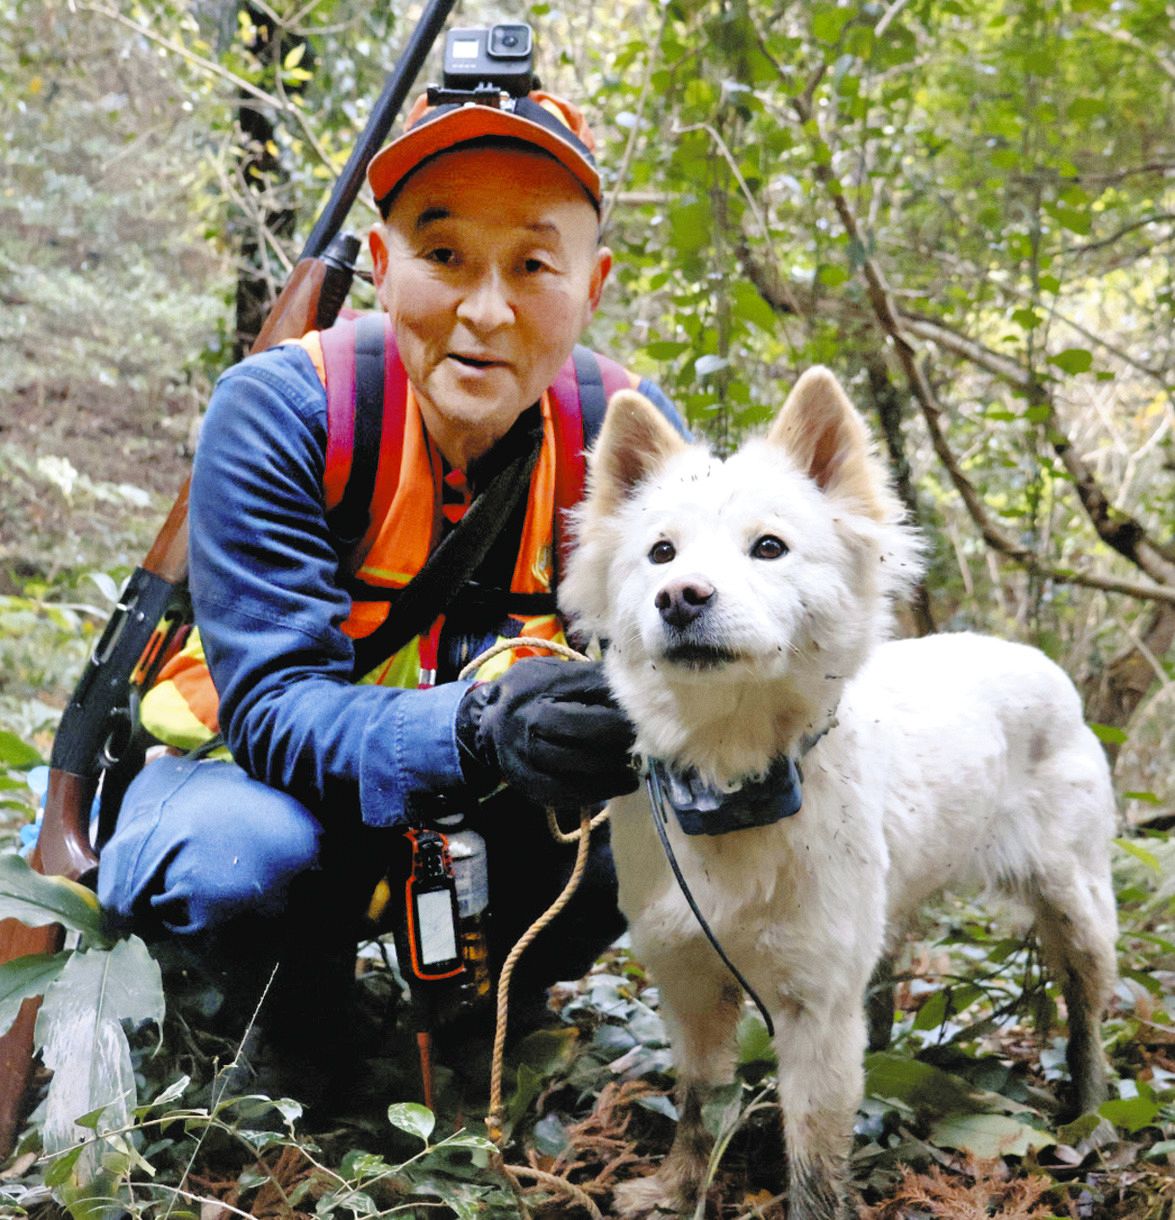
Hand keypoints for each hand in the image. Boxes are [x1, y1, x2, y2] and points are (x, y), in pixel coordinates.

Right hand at [455, 657, 637, 805]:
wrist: (488, 725)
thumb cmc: (535, 694)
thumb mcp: (557, 674)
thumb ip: (592, 680)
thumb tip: (640, 690)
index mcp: (538, 685)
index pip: (582, 690)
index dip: (615, 703)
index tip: (643, 711)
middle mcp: (526, 719)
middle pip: (574, 728)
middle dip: (613, 735)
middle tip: (642, 739)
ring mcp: (523, 754)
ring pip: (572, 765)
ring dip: (611, 768)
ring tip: (637, 766)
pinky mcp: (526, 783)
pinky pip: (565, 793)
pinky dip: (598, 791)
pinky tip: (622, 784)